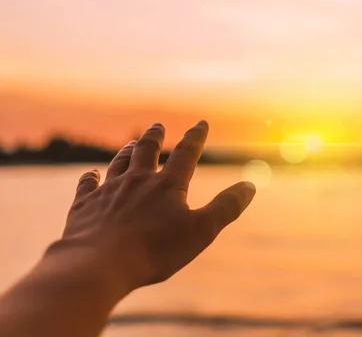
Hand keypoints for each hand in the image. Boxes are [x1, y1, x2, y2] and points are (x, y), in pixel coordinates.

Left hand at [49, 121, 255, 291]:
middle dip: (155, 136)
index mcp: (167, 185)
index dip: (196, 137)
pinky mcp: (84, 205)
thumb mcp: (201, 231)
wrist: (98, 264)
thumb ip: (226, 207)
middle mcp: (137, 180)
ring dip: (127, 152)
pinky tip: (92, 174)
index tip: (201, 123)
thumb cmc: (155, 250)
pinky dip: (91, 177)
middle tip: (157, 126)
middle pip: (147, 150)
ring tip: (132, 144)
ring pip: (119, 163)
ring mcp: (109, 191)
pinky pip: (88, 184)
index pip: (186, 153)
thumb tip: (250, 186)